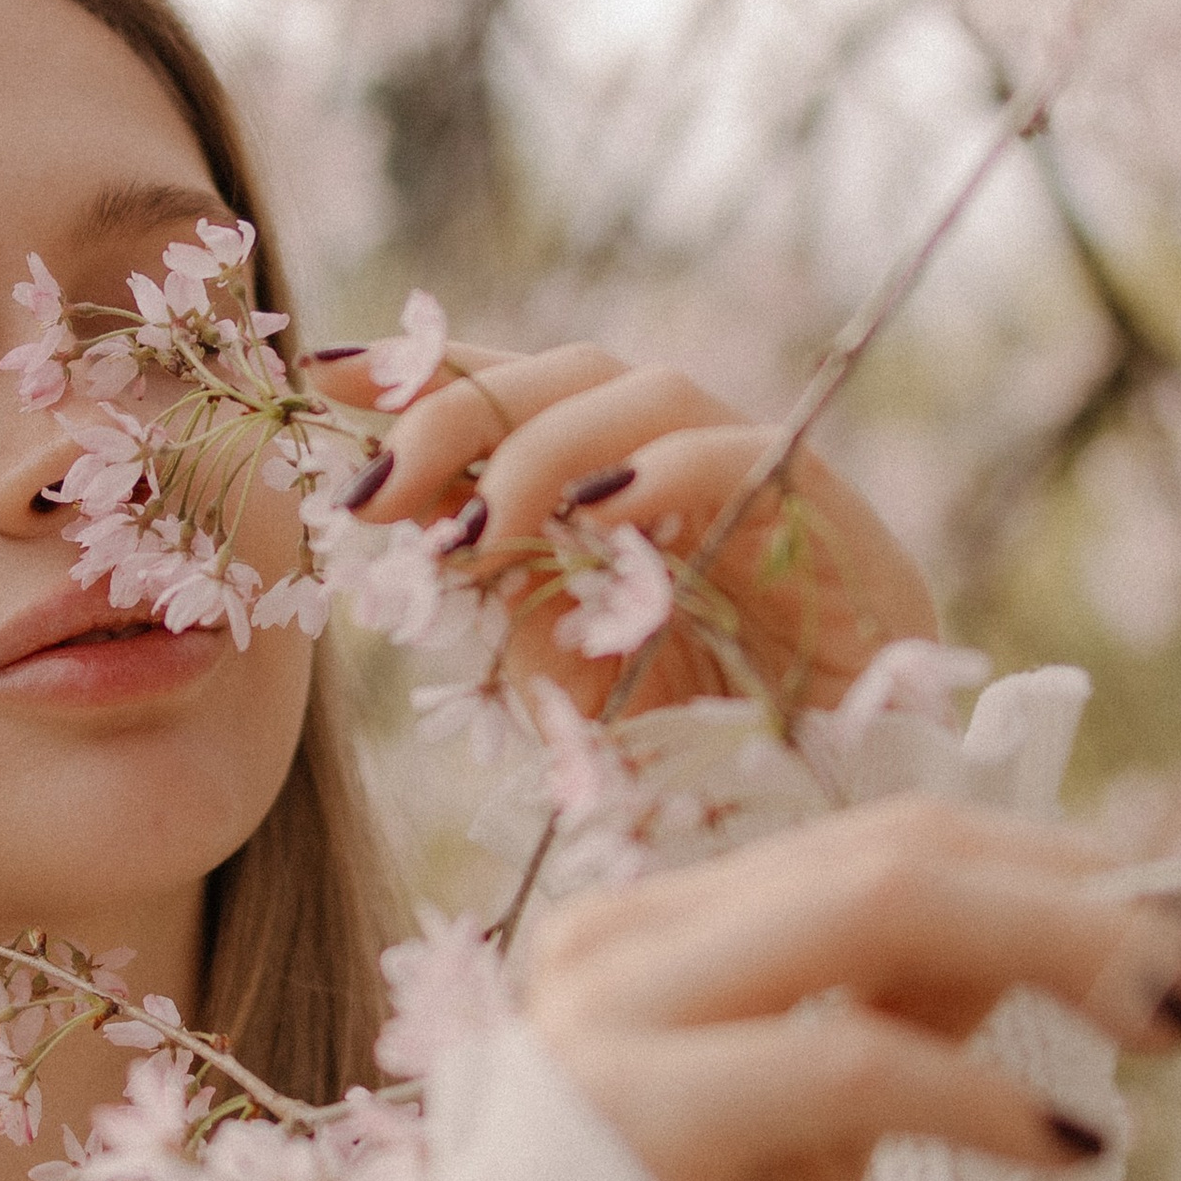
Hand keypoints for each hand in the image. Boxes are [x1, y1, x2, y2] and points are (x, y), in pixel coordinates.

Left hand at [308, 334, 934, 712]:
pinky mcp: (828, 515)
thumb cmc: (722, 752)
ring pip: (646, 392)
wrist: (857, 808)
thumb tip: (441, 549)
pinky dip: (656, 475)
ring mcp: (762, 475)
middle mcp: (689, 458)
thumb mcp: (584, 687)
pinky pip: (737, 456)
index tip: (322, 373)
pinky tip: (592, 519)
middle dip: (459, 412)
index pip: (519, 392)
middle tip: (376, 489)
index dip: (424, 372)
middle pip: (571, 373)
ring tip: (475, 534)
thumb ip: (520, 617)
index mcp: (623, 484)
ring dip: (542, 450)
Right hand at [520, 797, 1180, 1180]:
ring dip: (1066, 945)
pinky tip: (1072, 1145)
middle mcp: (611, 948)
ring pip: (877, 904)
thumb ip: (902, 1015)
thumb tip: (1057, 916)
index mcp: (652, 940)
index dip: (1062, 870)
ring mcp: (602, 1021)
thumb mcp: (817, 1146)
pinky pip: (844, 1058)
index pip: (882, 844)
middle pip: (897, 855)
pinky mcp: (620, 1118)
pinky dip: (980, 1091)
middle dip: (1092, 901)